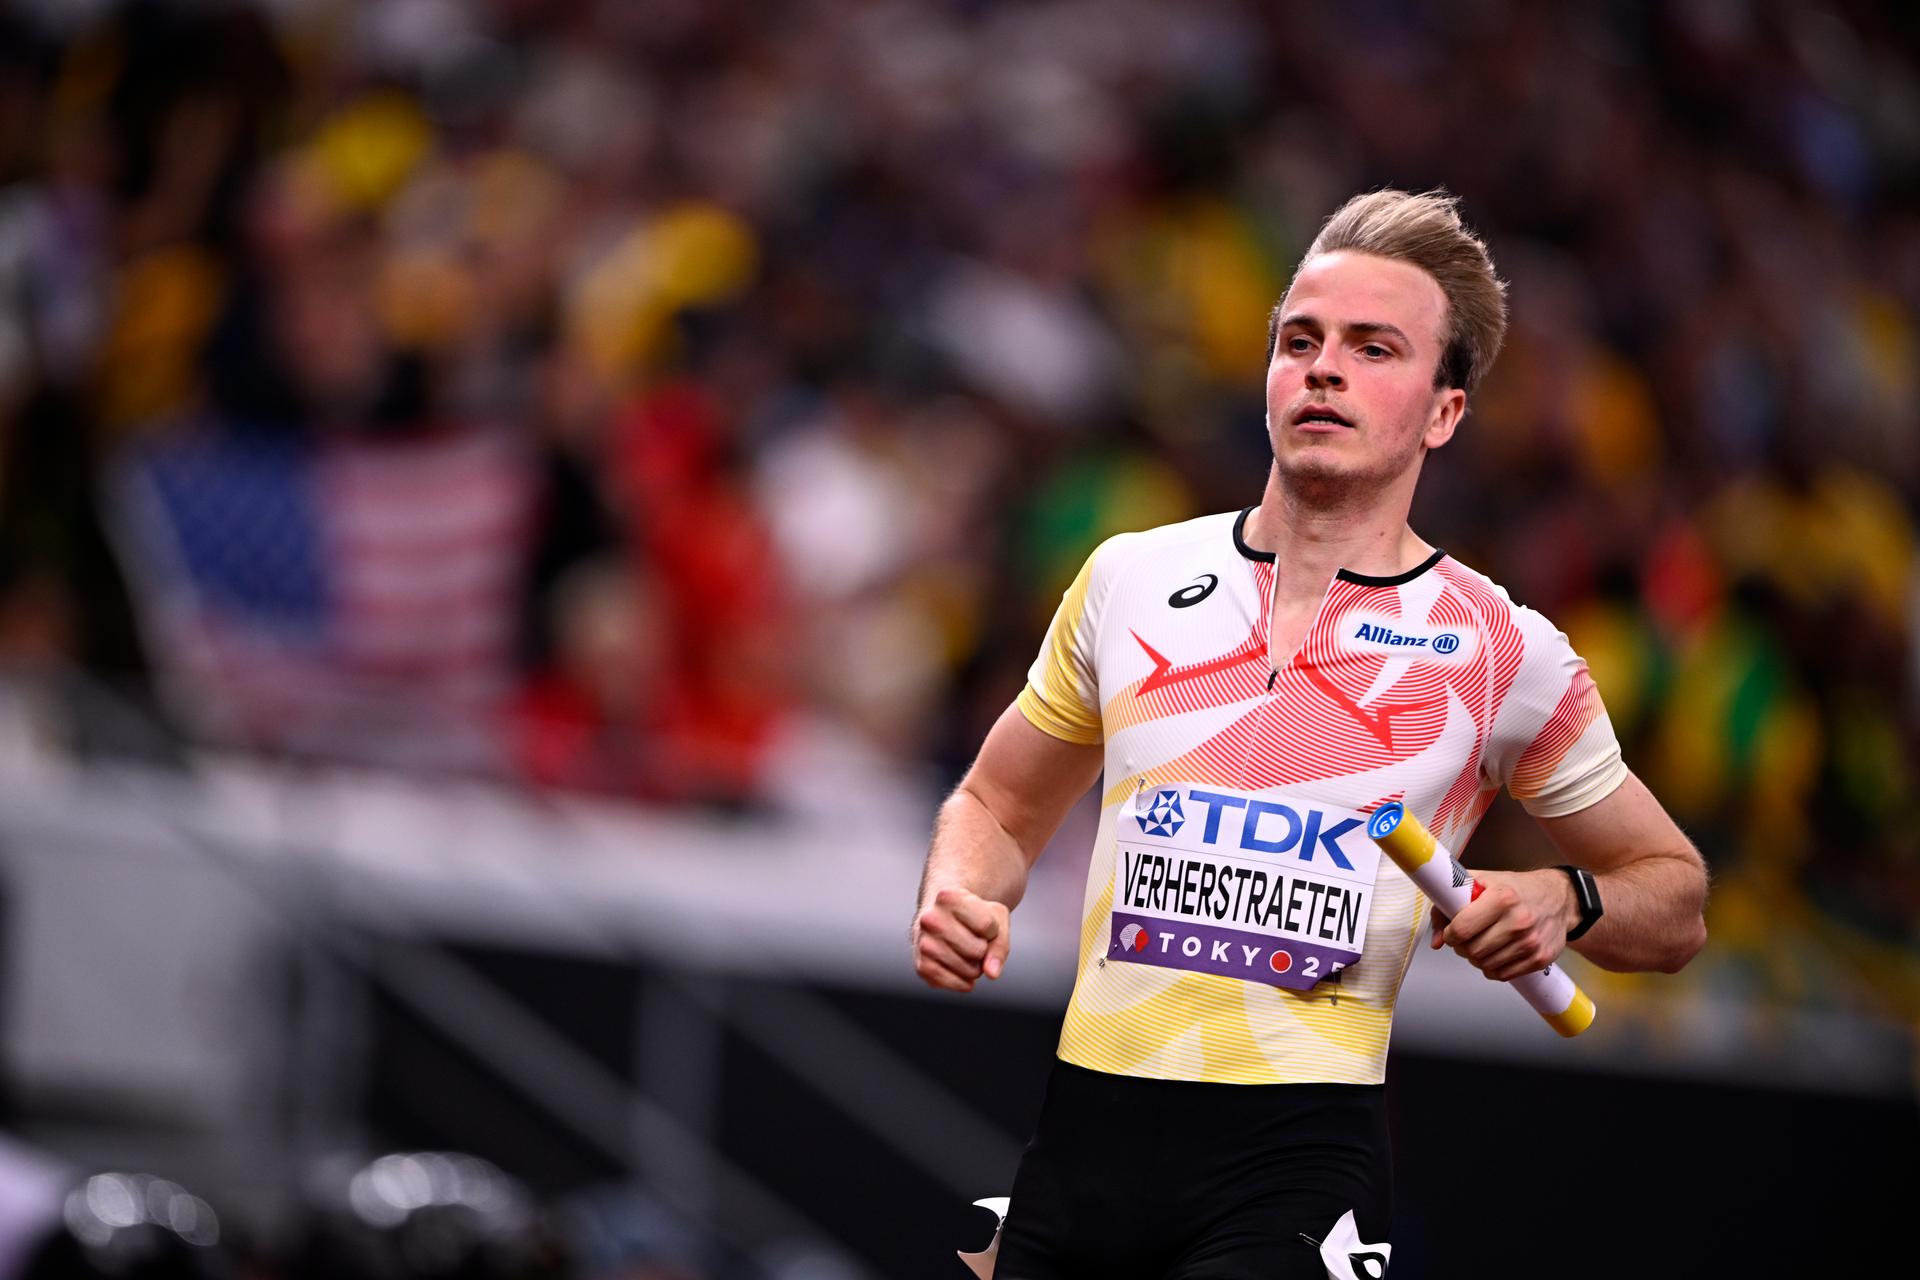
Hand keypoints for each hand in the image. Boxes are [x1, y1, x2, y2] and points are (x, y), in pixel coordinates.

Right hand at [913, 888, 1011, 992]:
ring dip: (976, 967)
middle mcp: (929, 919)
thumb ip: (1000, 944)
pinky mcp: (922, 967)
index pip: (987, 925)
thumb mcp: (995, 918)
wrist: (943, 918)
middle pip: (977, 950)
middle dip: (983, 949)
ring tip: (964, 951)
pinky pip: (957, 984)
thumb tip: (991, 973)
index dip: (992, 929)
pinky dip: (966, 982)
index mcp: (947, 897)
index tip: (980, 921)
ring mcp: (923, 944)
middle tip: (971, 939)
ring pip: (970, 970)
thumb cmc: (972, 915)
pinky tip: (960, 968)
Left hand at [1428, 868, 1575, 981]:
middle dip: (1462, 947)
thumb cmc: (1515, 889)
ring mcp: (1531, 942)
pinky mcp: (1540, 958)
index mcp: (1502, 897)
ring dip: (1476, 958)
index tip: (1451, 932)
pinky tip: (1496, 953)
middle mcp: (1519, 920)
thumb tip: (1436, 941)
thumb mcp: (1479, 883)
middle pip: (1473, 951)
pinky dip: (1492, 968)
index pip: (1462, 929)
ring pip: (1485, 966)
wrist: (1558, 898)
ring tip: (1482, 943)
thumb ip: (1448, 906)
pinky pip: (1503, 975)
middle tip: (1466, 938)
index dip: (1450, 934)